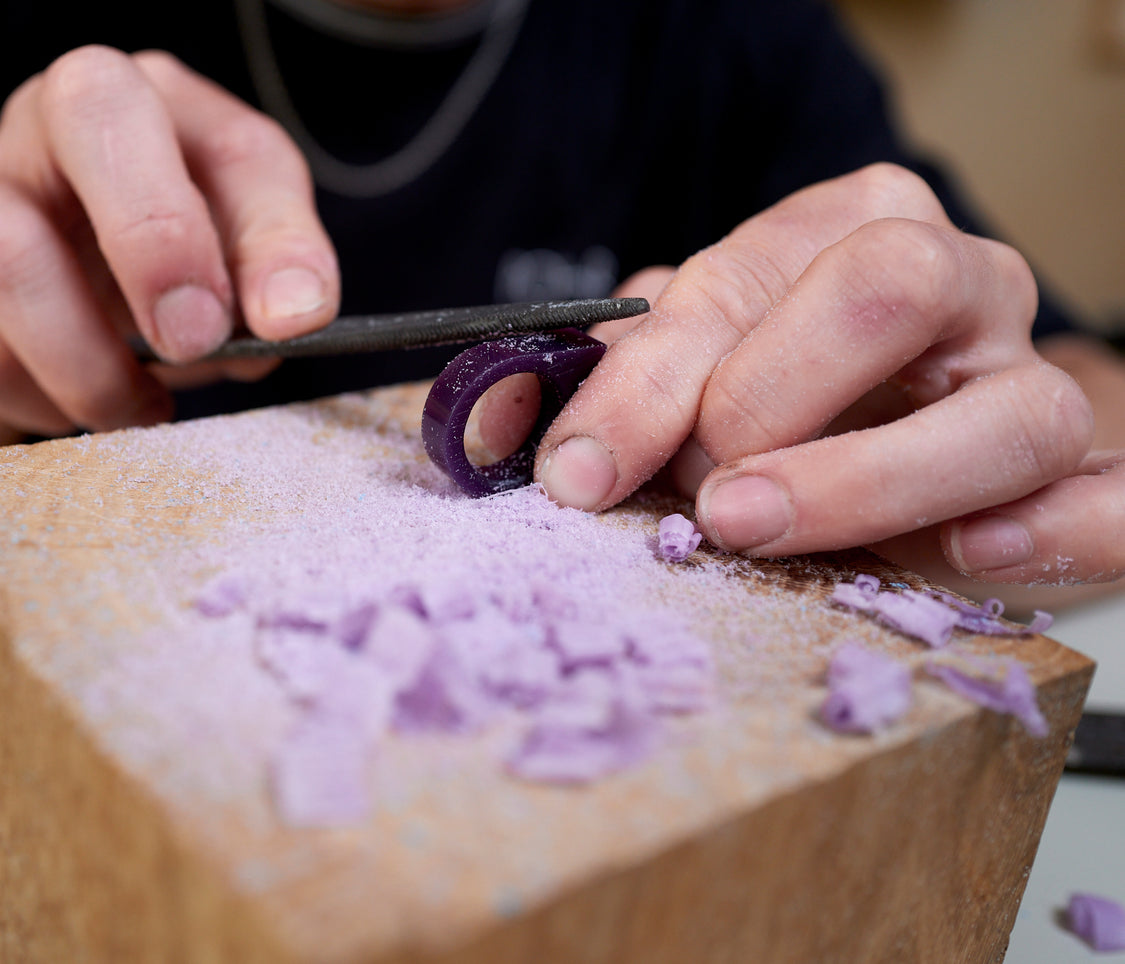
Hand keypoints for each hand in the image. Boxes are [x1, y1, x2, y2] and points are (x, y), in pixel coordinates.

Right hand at [0, 46, 339, 435]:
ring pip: (7, 260)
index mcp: (146, 97)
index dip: (233, 225)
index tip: (271, 322)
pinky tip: (82, 412)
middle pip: (82, 124)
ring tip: (144, 409)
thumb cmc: (184, 252)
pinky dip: (39, 403)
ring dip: (90, 365)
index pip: (182, 123)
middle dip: (152, 250)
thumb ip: (281, 265)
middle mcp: (50, 115)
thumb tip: (293, 317)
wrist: (77, 294)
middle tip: (194, 348)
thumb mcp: (251, 243)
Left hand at [532, 163, 1122, 588]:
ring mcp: (1026, 383)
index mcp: (849, 231)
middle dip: (764, 393)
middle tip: (691, 489)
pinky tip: (971, 557)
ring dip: (870, 478)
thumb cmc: (773, 405)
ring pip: (1003, 410)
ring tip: (757, 526)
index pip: (749, 274)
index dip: (652, 378)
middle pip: (886, 288)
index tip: (581, 470)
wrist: (901, 442)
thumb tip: (481, 416)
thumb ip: (596, 385)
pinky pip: (1114, 500)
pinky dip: (1059, 529)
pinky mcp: (1082, 484)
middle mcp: (956, 286)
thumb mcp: (676, 376)